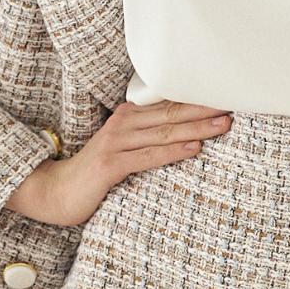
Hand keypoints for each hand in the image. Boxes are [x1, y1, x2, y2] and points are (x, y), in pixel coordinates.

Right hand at [4, 98, 233, 227]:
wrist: (56, 191)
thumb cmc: (95, 174)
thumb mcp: (124, 150)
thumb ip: (149, 139)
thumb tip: (187, 137)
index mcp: (128, 117)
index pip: (168, 105)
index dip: (197, 101)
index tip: (225, 97)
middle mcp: (122, 124)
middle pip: (170, 114)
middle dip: (203, 110)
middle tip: (232, 105)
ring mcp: (115, 143)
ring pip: (164, 133)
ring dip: (196, 128)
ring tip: (223, 124)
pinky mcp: (110, 164)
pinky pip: (148, 156)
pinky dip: (173, 152)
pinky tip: (195, 149)